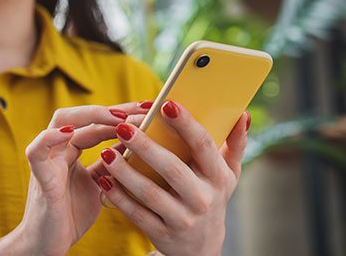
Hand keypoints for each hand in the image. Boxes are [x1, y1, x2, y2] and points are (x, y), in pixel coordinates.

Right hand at [0, 102, 150, 255]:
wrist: (47, 246)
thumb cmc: (71, 216)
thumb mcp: (99, 184)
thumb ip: (110, 163)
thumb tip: (136, 143)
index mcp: (72, 150)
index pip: (98, 122)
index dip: (123, 113)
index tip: (150, 109)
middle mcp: (59, 149)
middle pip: (82, 115)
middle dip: (113, 109)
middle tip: (143, 109)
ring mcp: (48, 160)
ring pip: (61, 121)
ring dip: (91, 115)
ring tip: (119, 117)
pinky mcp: (40, 178)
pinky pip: (37, 151)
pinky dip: (50, 138)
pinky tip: (69, 132)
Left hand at [98, 101, 249, 255]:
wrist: (201, 247)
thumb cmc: (211, 196)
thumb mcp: (228, 174)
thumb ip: (235, 144)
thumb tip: (242, 114)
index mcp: (218, 176)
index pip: (203, 145)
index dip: (186, 124)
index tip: (166, 104)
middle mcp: (202, 198)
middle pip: (172, 168)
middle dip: (146, 146)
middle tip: (123, 126)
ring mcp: (182, 218)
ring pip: (150, 193)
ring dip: (126, 172)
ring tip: (106, 152)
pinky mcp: (162, 233)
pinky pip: (137, 214)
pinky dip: (119, 197)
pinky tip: (103, 180)